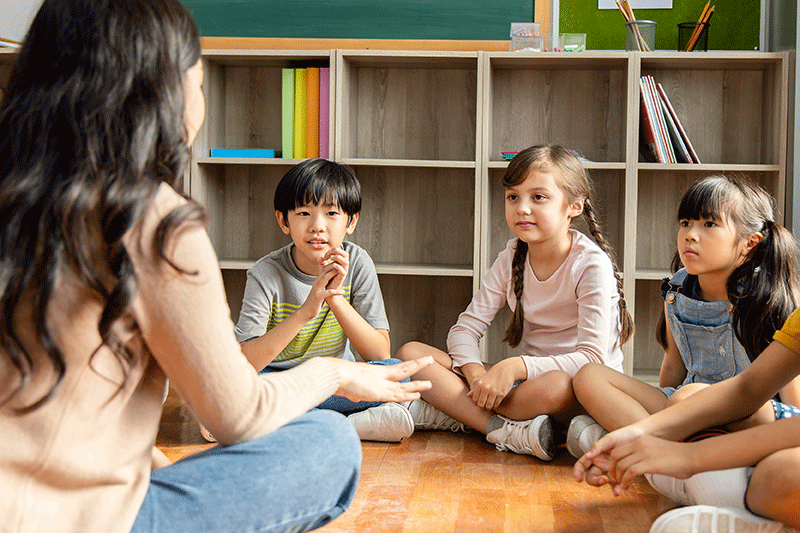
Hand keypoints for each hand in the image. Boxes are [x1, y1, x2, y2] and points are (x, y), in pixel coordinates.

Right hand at [300, 266, 343, 317]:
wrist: (306, 310)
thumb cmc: (315, 300)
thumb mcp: (319, 289)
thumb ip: (323, 283)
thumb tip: (329, 277)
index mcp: (317, 281)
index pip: (324, 269)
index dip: (332, 265)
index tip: (340, 262)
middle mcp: (316, 283)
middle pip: (325, 271)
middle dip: (333, 266)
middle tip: (342, 263)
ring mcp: (317, 289)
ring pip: (325, 278)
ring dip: (333, 274)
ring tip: (342, 272)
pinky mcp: (319, 297)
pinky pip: (328, 293)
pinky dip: (336, 292)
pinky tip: (343, 292)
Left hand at [319, 247, 348, 292]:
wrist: (329, 288)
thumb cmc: (328, 277)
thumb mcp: (324, 268)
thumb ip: (322, 262)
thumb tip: (319, 258)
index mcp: (341, 262)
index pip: (341, 251)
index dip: (334, 250)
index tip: (326, 254)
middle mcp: (344, 266)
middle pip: (346, 254)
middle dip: (337, 251)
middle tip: (329, 254)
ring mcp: (344, 271)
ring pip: (346, 262)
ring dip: (338, 258)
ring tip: (330, 258)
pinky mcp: (342, 278)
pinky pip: (343, 271)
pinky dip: (338, 267)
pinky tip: (333, 265)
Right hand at [329, 356, 433, 402]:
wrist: (335, 374)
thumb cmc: (338, 377)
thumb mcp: (349, 385)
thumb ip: (354, 392)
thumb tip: (353, 397)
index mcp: (374, 372)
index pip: (394, 370)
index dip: (404, 367)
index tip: (413, 366)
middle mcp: (380, 375)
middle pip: (403, 368)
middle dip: (417, 364)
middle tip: (429, 359)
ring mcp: (381, 383)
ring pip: (404, 383)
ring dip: (417, 384)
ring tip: (429, 384)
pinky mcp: (379, 392)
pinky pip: (397, 395)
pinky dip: (407, 395)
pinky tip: (417, 395)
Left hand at [467, 358, 520, 410]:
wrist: (506, 369)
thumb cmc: (493, 374)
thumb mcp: (482, 379)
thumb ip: (475, 388)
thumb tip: (468, 395)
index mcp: (479, 384)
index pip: (475, 399)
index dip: (476, 403)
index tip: (479, 403)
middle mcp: (486, 388)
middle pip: (481, 404)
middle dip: (482, 407)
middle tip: (484, 407)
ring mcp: (494, 391)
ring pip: (489, 405)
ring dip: (489, 408)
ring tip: (489, 407)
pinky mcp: (502, 394)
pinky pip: (496, 404)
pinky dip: (495, 406)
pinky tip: (495, 404)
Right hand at [573, 425, 643, 491]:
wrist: (640, 437)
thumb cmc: (623, 436)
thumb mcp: (610, 439)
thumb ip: (598, 447)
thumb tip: (587, 456)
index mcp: (595, 456)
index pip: (582, 464)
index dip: (577, 472)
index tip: (578, 479)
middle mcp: (601, 464)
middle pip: (591, 477)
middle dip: (595, 481)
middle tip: (604, 479)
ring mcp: (611, 471)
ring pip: (605, 483)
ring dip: (608, 487)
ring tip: (616, 491)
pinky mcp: (622, 475)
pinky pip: (618, 484)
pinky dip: (618, 488)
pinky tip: (622, 489)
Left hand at [574, 426, 695, 495]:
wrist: (692, 456)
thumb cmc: (677, 456)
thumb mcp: (654, 448)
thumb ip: (643, 453)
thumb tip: (636, 464)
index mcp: (640, 440)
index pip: (617, 450)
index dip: (613, 463)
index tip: (615, 472)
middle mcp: (639, 444)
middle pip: (615, 456)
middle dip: (612, 470)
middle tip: (614, 480)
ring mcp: (644, 453)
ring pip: (621, 465)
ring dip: (618, 478)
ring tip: (621, 485)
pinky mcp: (649, 463)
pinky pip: (630, 472)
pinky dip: (625, 481)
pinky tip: (626, 486)